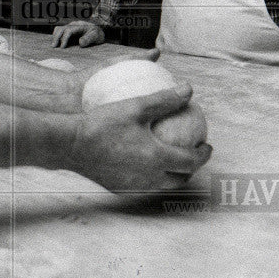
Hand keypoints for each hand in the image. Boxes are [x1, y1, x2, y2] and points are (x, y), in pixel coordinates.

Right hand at [51, 20, 104, 47]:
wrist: (98, 30)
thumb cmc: (97, 33)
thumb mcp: (96, 36)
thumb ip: (89, 39)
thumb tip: (80, 42)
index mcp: (79, 25)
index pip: (68, 30)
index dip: (64, 38)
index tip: (62, 47)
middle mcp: (73, 25)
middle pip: (61, 28)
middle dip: (56, 37)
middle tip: (53, 46)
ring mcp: (70, 27)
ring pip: (58, 29)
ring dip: (55, 36)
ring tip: (53, 46)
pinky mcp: (68, 31)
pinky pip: (60, 32)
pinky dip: (56, 37)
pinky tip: (56, 43)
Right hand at [68, 87, 211, 192]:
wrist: (71, 144)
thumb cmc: (103, 123)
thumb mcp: (136, 106)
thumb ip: (165, 99)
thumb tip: (188, 89)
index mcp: (157, 158)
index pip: (191, 162)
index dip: (203, 154)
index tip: (206, 145)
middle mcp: (148, 178)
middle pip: (179, 180)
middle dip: (190, 169)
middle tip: (192, 154)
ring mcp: (133, 186)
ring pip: (161, 185)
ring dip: (171, 174)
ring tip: (171, 159)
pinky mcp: (118, 188)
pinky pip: (142, 185)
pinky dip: (151, 177)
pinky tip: (144, 163)